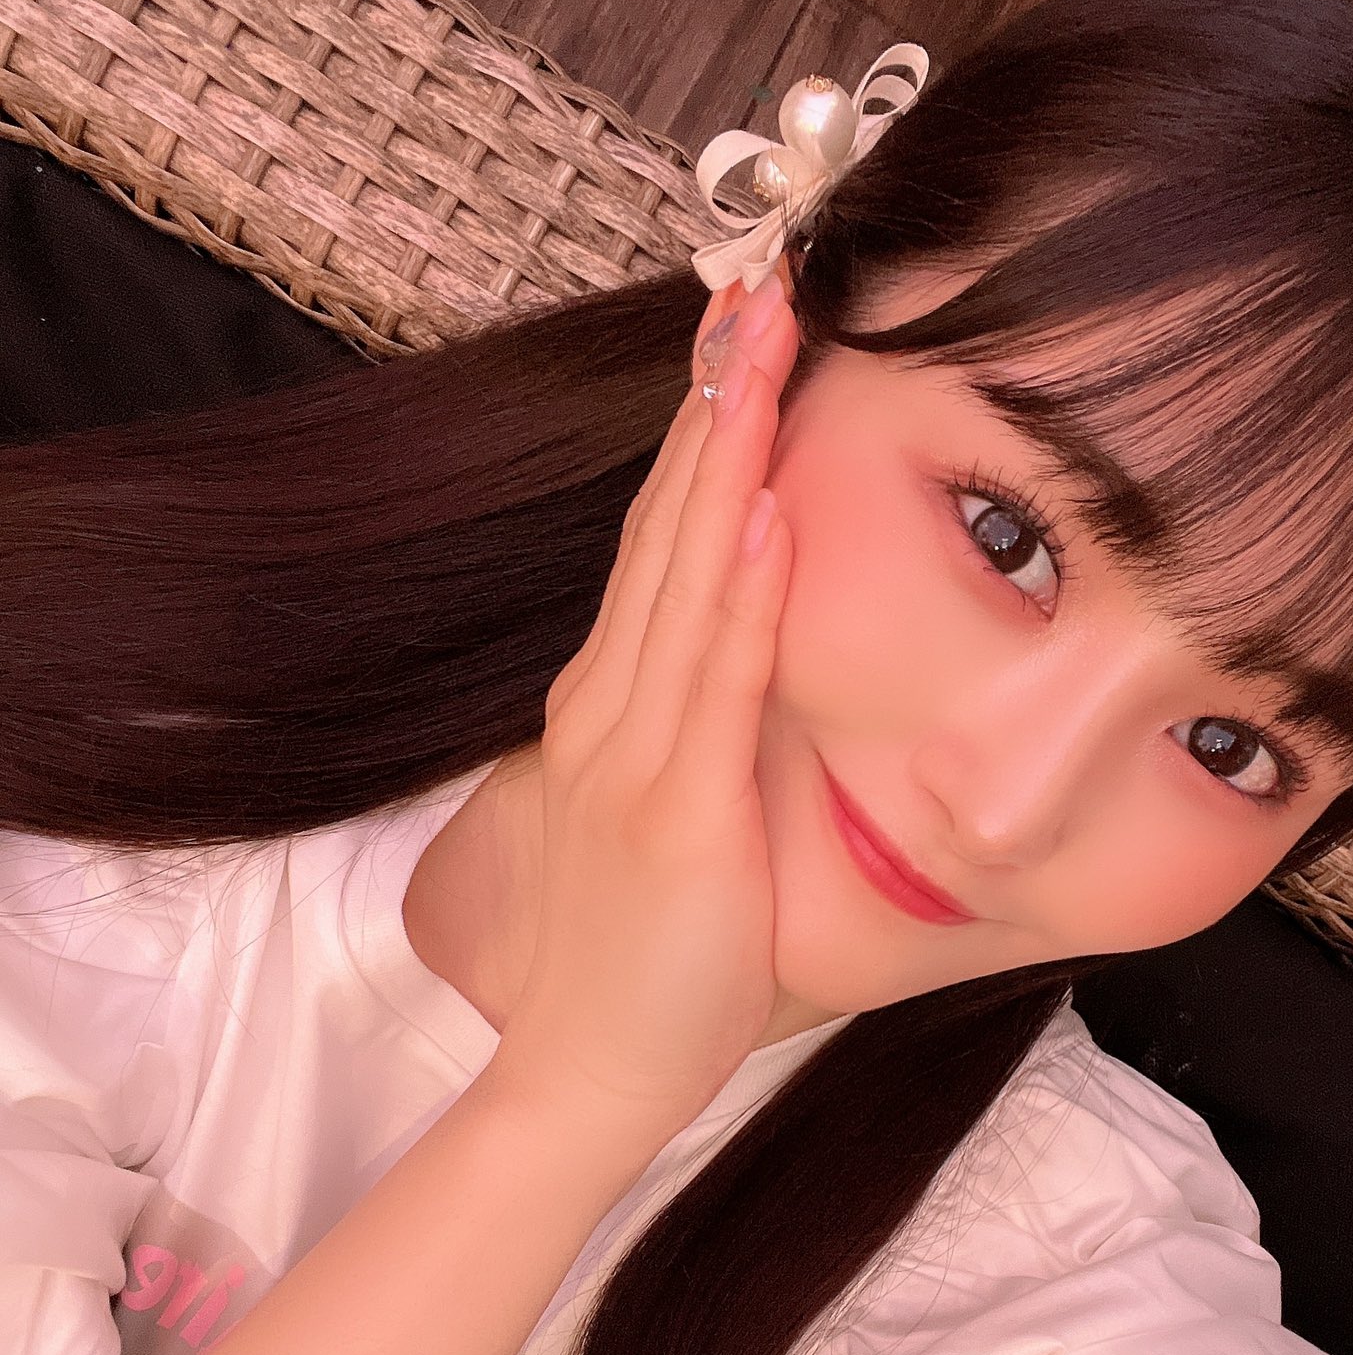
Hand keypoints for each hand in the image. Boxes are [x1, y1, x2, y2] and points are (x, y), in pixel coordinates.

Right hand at [489, 267, 800, 1129]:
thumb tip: (730, 652)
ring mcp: (635, 755)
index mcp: (613, 704)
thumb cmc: (635, 951)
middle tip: (761, 287)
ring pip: (688, 580)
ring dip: (729, 458)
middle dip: (716, 405)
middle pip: (667, 530)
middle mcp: (612, 708)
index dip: (703, 437)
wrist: (583, 1067)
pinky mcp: (675, 815)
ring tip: (765, 346)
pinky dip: (743, 593)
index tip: (745, 340)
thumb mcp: (651, 810)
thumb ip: (678, 727)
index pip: (663, 544)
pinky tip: (768, 510)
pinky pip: (716, 685)